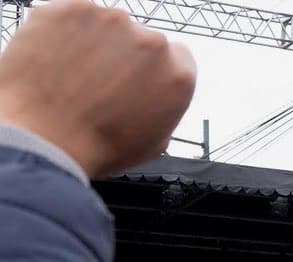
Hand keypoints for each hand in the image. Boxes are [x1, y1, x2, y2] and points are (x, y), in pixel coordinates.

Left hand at [0, 0, 195, 176]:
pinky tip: (54, 63)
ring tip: (73, 76)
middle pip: (142, 39)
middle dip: (125, 56)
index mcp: (178, 75)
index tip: (138, 80)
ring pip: (106, 26)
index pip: (178, 56)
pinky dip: (63, 34)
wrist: (45, 137)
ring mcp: (110, 21)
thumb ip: (164, 107)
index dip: (155, 70)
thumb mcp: (155, 142)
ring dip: (94, 44)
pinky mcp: (71, 9)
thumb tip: (153, 96)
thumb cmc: (97, 147)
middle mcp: (151, 42)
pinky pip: (71, 17)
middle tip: (101, 84)